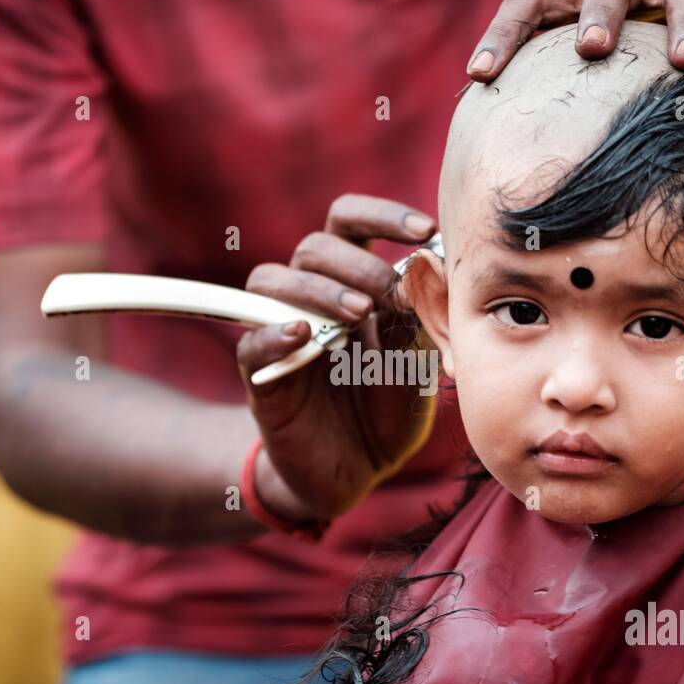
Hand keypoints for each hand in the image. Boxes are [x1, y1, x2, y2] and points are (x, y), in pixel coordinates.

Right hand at [237, 195, 439, 520]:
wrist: (359, 468)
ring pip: (272, 280)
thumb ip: (420, 316)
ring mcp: (282, 331)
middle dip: (359, 265)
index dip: (383, 215)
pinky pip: (251, 341)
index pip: (351, 221)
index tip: (424, 231)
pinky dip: (273, 332)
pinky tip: (304, 335)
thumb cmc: (390, 405)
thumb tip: (432, 265)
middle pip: (314, 246)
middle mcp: (311, 296)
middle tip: (394, 297)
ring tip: (359, 315)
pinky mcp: (261, 375)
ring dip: (319, 289)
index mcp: (352, 280)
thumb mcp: (418, 360)